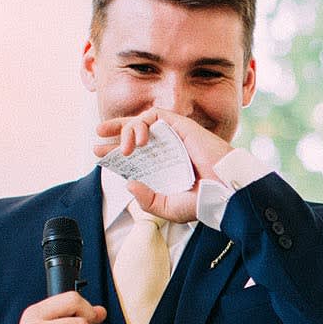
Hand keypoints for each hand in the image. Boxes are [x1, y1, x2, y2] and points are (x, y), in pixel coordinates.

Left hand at [93, 108, 231, 222]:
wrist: (225, 191)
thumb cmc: (203, 202)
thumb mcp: (168, 208)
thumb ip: (147, 200)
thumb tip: (129, 184)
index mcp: (166, 166)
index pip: (137, 153)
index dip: (116, 151)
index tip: (101, 154)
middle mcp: (168, 149)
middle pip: (136, 132)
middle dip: (115, 130)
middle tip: (98, 134)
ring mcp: (175, 136)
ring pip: (143, 122)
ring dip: (127, 129)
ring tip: (124, 148)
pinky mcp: (182, 125)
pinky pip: (156, 115)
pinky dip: (141, 123)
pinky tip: (138, 140)